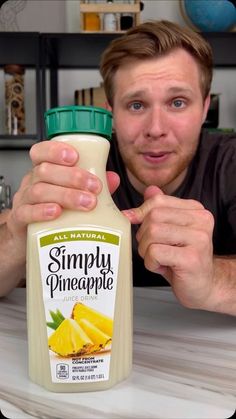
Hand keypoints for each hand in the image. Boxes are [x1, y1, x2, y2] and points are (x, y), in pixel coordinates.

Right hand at [7, 140, 119, 235]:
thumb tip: (113, 179)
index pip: (41, 152)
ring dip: (65, 195)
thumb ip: (92, 186)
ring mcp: (24, 201)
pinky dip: (42, 211)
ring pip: (39, 191)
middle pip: (45, 171)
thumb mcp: (74, 195)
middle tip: (94, 187)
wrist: (36, 240)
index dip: (55, 150)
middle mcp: (32, 182)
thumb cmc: (55, 212)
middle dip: (72, 176)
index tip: (75, 156)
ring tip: (86, 203)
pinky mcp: (20, 221)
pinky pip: (26, 212)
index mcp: (44, 172)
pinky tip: (57, 212)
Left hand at [123, 185, 214, 309]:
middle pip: (153, 217)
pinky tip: (163, 267)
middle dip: (143, 236)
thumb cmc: (184, 259)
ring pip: (152, 233)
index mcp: (195, 210)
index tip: (132, 221)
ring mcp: (199, 239)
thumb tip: (148, 190)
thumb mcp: (171, 231)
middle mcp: (200, 221)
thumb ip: (162, 209)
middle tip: (152, 249)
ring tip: (158, 259)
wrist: (203, 286)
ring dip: (146, 250)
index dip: (140, 212)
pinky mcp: (191, 258)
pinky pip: (155, 252)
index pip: (159, 201)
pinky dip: (151, 263)